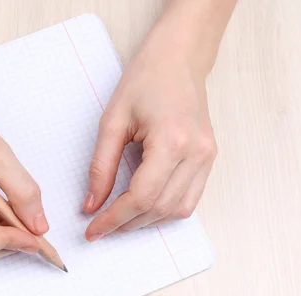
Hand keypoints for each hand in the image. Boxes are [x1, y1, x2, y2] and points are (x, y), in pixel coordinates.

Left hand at [83, 16, 216, 240]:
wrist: (180, 59)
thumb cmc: (145, 81)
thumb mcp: (112, 121)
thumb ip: (100, 167)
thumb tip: (91, 205)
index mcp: (172, 140)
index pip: (142, 197)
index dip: (114, 219)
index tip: (93, 230)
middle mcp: (196, 153)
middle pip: (160, 208)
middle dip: (127, 223)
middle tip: (101, 226)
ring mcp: (207, 158)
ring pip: (178, 211)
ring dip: (147, 221)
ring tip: (120, 218)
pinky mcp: (209, 159)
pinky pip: (190, 200)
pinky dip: (165, 210)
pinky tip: (144, 206)